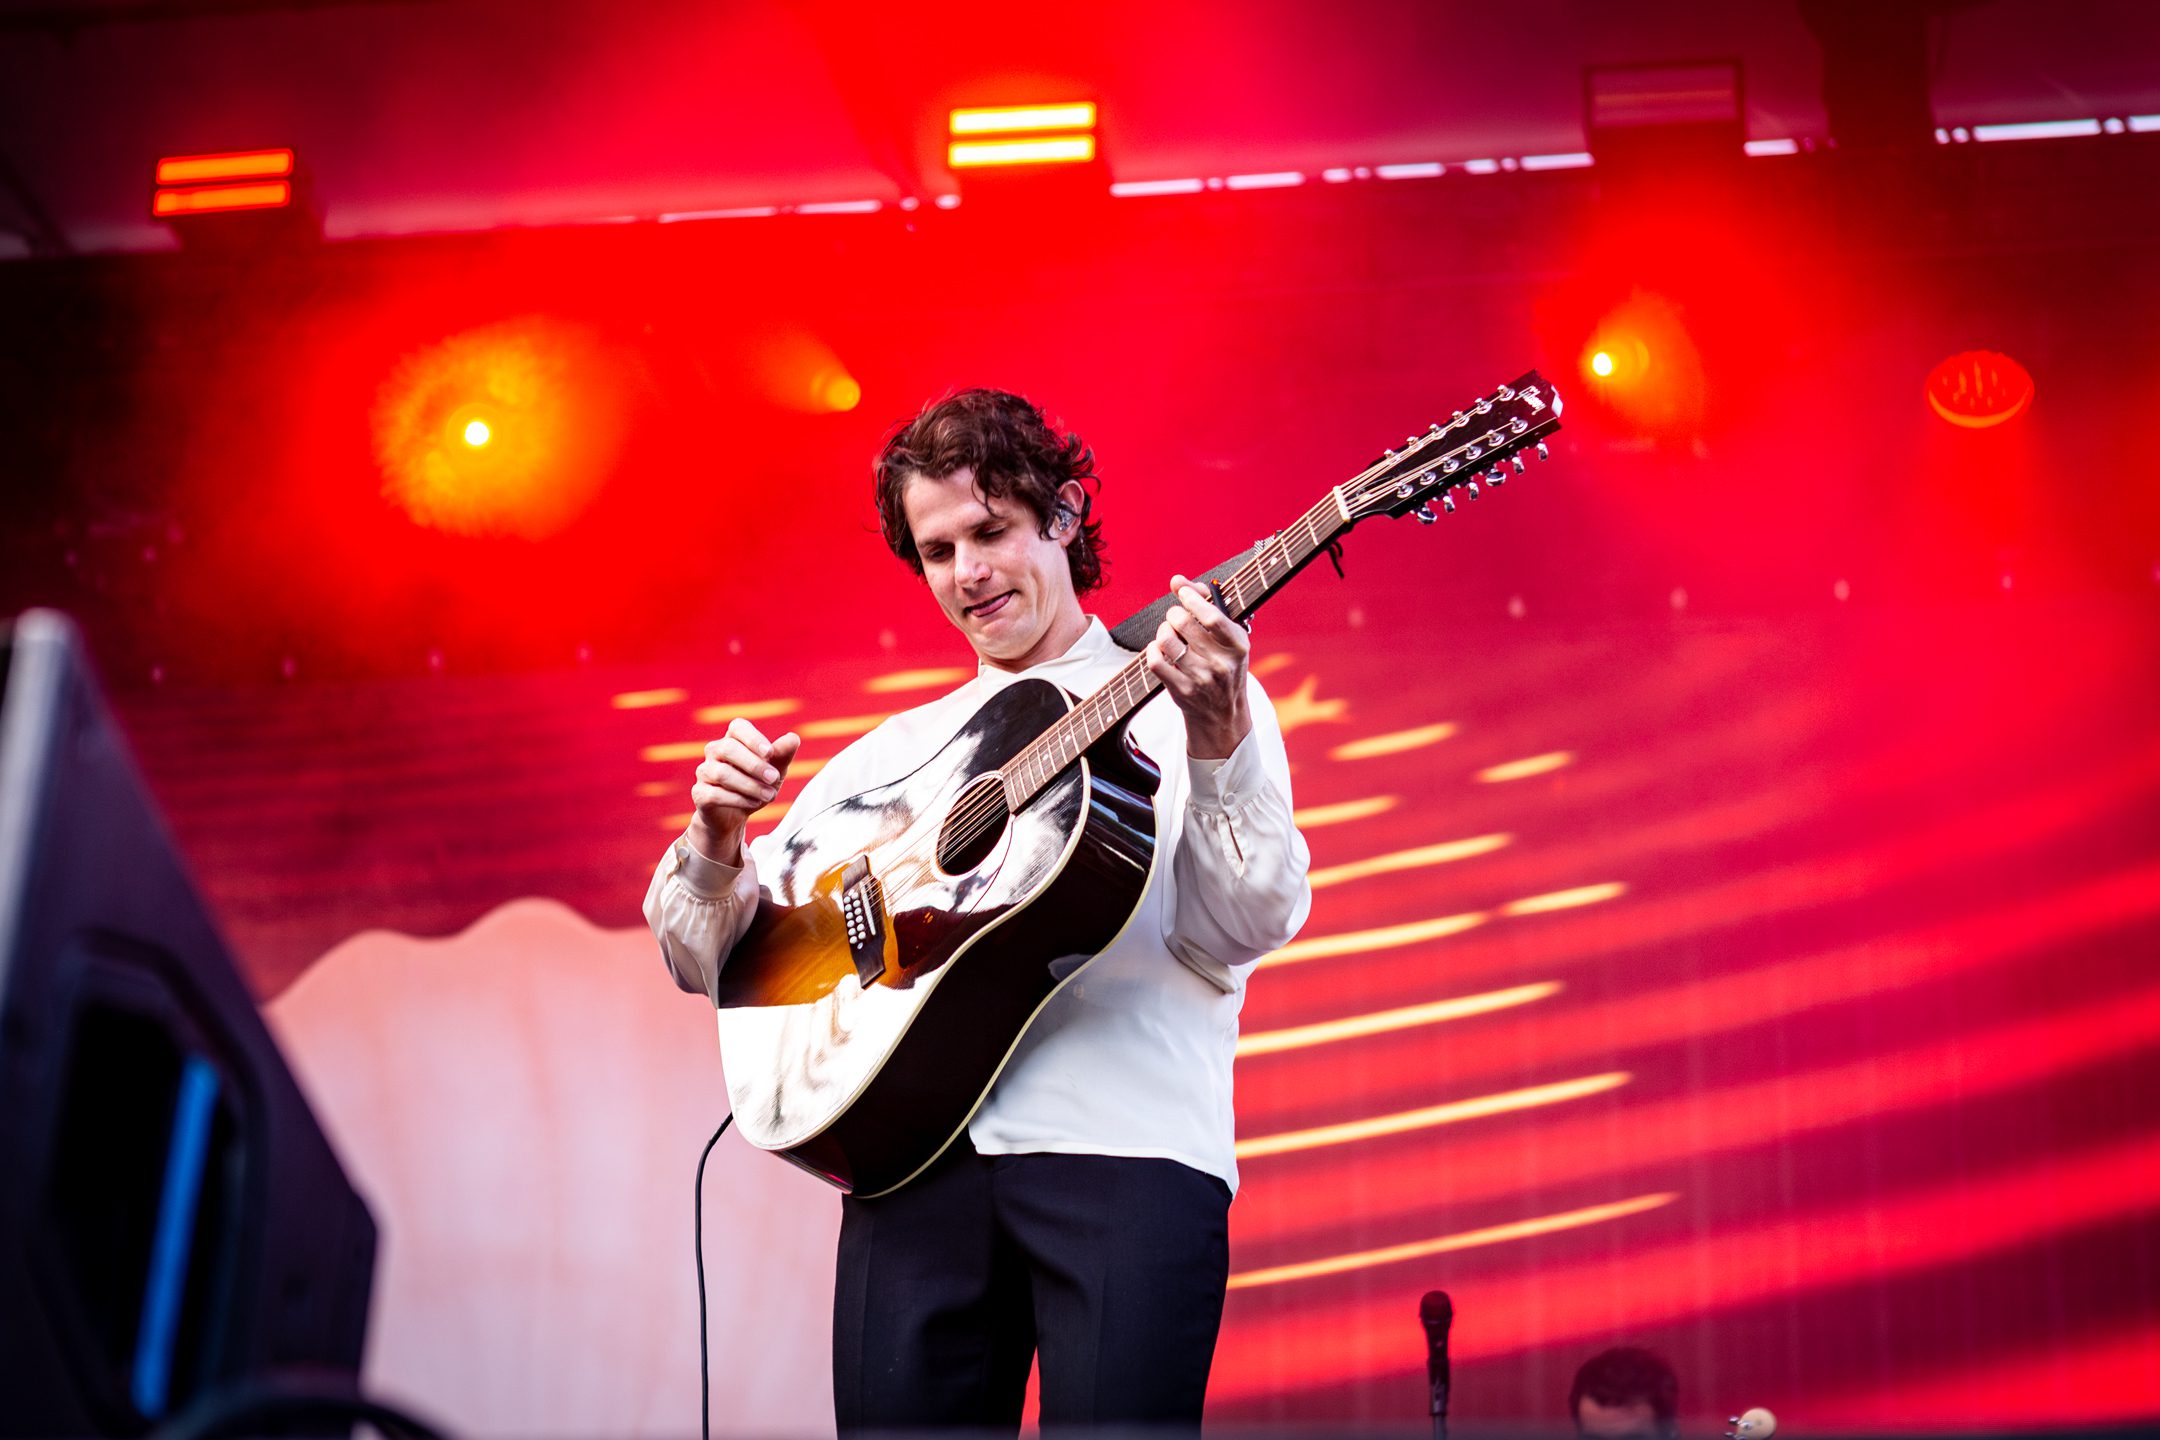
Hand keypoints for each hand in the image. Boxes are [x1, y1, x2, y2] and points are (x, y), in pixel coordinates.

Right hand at [689, 718, 801, 866]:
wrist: (734, 816)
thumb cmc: (755, 785)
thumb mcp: (775, 771)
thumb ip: (783, 754)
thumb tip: (793, 738)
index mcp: (733, 739)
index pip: (737, 727)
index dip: (753, 738)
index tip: (770, 752)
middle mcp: (714, 751)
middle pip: (728, 748)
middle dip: (754, 764)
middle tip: (774, 778)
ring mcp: (704, 771)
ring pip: (722, 773)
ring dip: (750, 785)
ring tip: (769, 795)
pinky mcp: (699, 793)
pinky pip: (715, 794)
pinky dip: (738, 799)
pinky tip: (754, 803)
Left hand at [1144, 574, 1252, 759]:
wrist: (1221, 713)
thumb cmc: (1223, 664)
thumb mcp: (1227, 637)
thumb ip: (1205, 603)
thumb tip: (1177, 580)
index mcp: (1239, 646)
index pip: (1213, 617)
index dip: (1192, 599)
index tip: (1182, 591)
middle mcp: (1221, 664)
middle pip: (1184, 624)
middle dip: (1174, 614)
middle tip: (1175, 617)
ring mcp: (1201, 679)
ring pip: (1166, 641)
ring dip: (1163, 630)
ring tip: (1168, 633)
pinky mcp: (1181, 691)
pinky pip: (1155, 661)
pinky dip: (1152, 650)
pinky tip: (1160, 650)